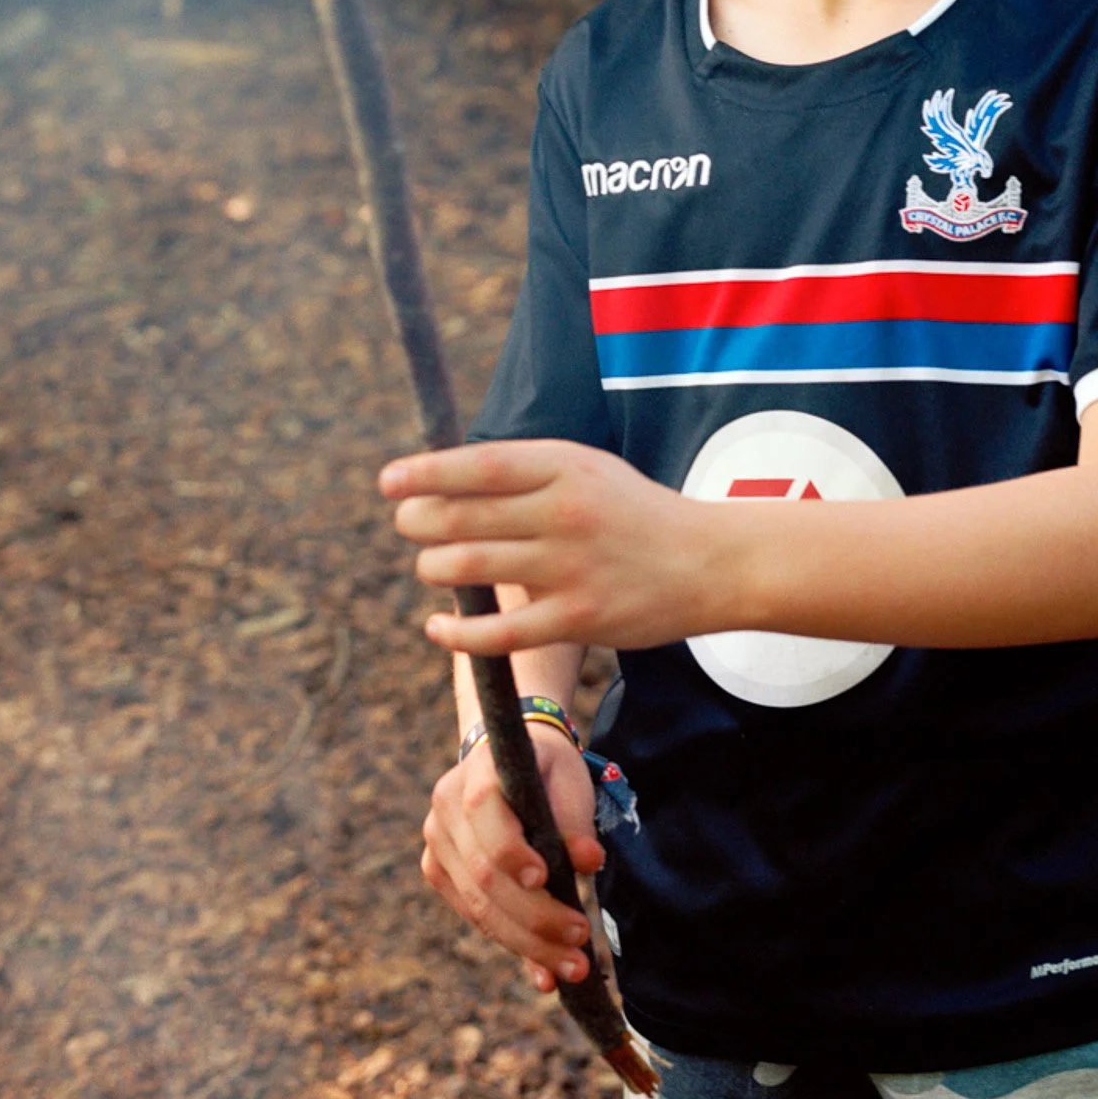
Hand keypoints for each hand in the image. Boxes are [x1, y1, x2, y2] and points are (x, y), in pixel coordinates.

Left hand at [382, 439, 738, 654]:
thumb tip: (445, 477)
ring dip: (434, 569)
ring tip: (429, 567)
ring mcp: (571, 567)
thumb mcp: (588, 471)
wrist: (709, 563)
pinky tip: (438, 628)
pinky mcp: (578, 618)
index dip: (426, 472)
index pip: (480, 466)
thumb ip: (527, 472)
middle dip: (419, 521)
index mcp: (566, 467)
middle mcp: (565, 513)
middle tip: (406, 524)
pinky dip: (457, 632)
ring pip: (472, 569)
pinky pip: (499, 632)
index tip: (387, 482)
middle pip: (465, 517)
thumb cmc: (635, 514)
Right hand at [421, 721, 603, 992]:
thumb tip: (589, 862)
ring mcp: (436, 846)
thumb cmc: (543, 770)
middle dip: (535, 916)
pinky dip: (513, 944)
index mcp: (474, 775)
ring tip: (573, 966)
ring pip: (479, 908)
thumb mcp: (568, 778)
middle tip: (580, 940)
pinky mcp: (438, 873)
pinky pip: (475, 917)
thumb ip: (575, 820)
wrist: (504, 762)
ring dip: (528, 944)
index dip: (511, 851)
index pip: (483, 814)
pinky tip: (545, 972)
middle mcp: (444, 812)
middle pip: (484, 876)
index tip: (546, 879)